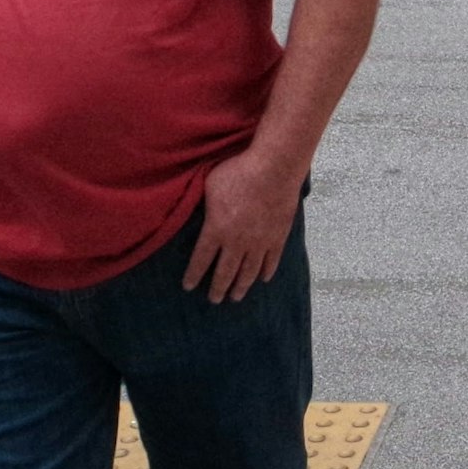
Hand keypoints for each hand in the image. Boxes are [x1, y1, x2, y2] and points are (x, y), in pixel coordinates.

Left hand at [182, 146, 303, 303]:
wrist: (274, 168)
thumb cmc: (239, 172)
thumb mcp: (210, 185)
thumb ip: (205, 204)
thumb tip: (199, 210)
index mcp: (216, 229)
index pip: (201, 259)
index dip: (194, 275)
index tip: (189, 287)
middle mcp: (237, 242)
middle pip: (225, 272)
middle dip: (218, 288)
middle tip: (214, 300)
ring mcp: (260, 242)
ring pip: (249, 271)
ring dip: (241, 286)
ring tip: (236, 297)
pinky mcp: (278, 237)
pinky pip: (271, 260)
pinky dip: (266, 272)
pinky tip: (263, 279)